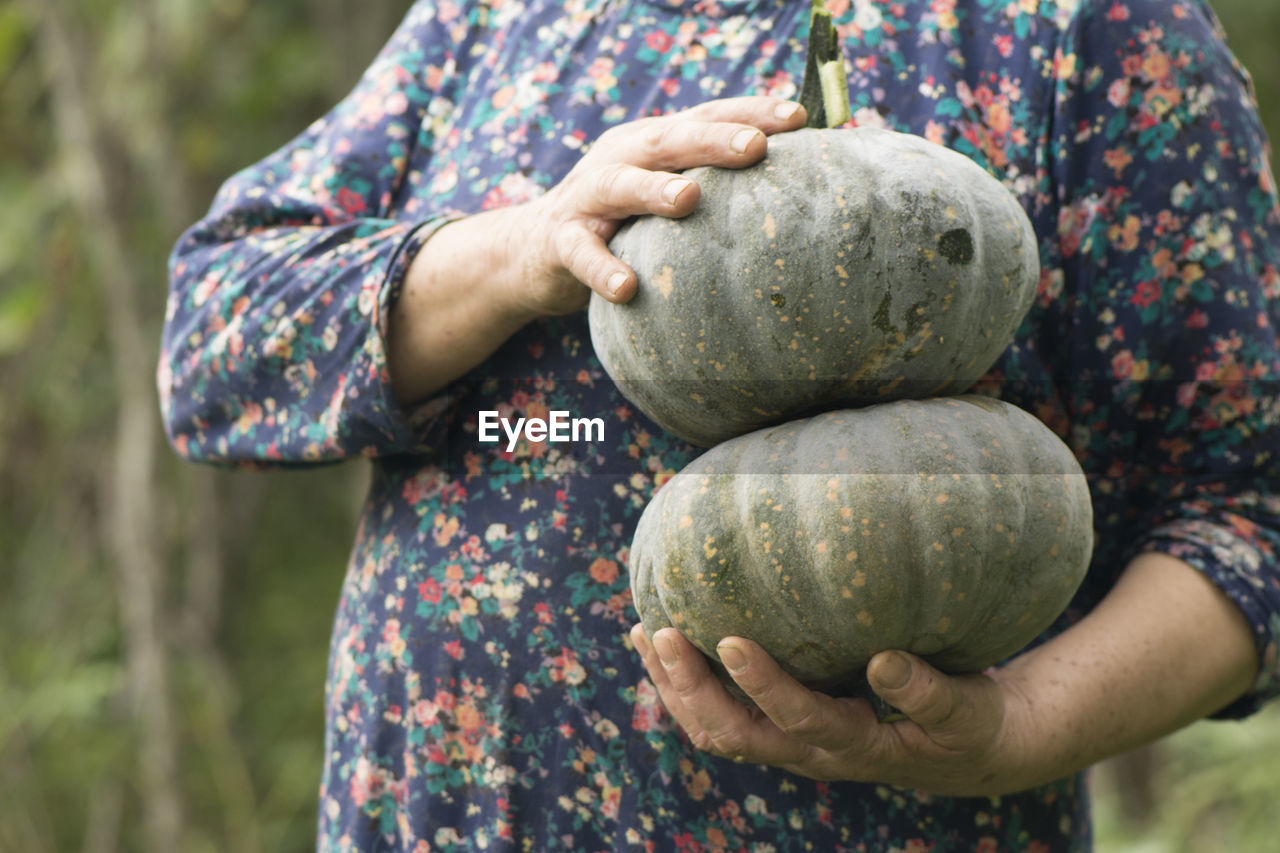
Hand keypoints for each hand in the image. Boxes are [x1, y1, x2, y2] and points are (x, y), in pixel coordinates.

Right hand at [511, 96, 805, 315]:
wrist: (532, 250)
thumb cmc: (620, 222)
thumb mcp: (661, 193)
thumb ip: (709, 186)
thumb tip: (792, 197)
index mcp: (653, 143)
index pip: (705, 117)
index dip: (749, 112)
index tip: (798, 117)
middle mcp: (620, 157)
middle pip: (669, 140)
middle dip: (713, 140)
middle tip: (756, 146)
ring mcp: (586, 197)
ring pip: (619, 184)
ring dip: (653, 189)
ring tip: (688, 199)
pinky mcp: (560, 241)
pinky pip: (581, 253)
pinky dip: (602, 268)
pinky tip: (626, 287)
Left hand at [630, 625, 1035, 796]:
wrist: (964, 751)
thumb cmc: (968, 723)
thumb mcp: (964, 710)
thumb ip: (926, 691)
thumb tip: (883, 661)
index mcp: (855, 746)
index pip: (800, 720)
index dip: (763, 684)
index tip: (733, 639)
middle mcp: (811, 752)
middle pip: (735, 734)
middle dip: (692, 687)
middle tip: (660, 631)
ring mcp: (790, 744)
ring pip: (718, 730)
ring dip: (676, 687)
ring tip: (643, 633)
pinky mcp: (781, 729)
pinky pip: (723, 715)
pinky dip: (688, 684)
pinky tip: (665, 644)